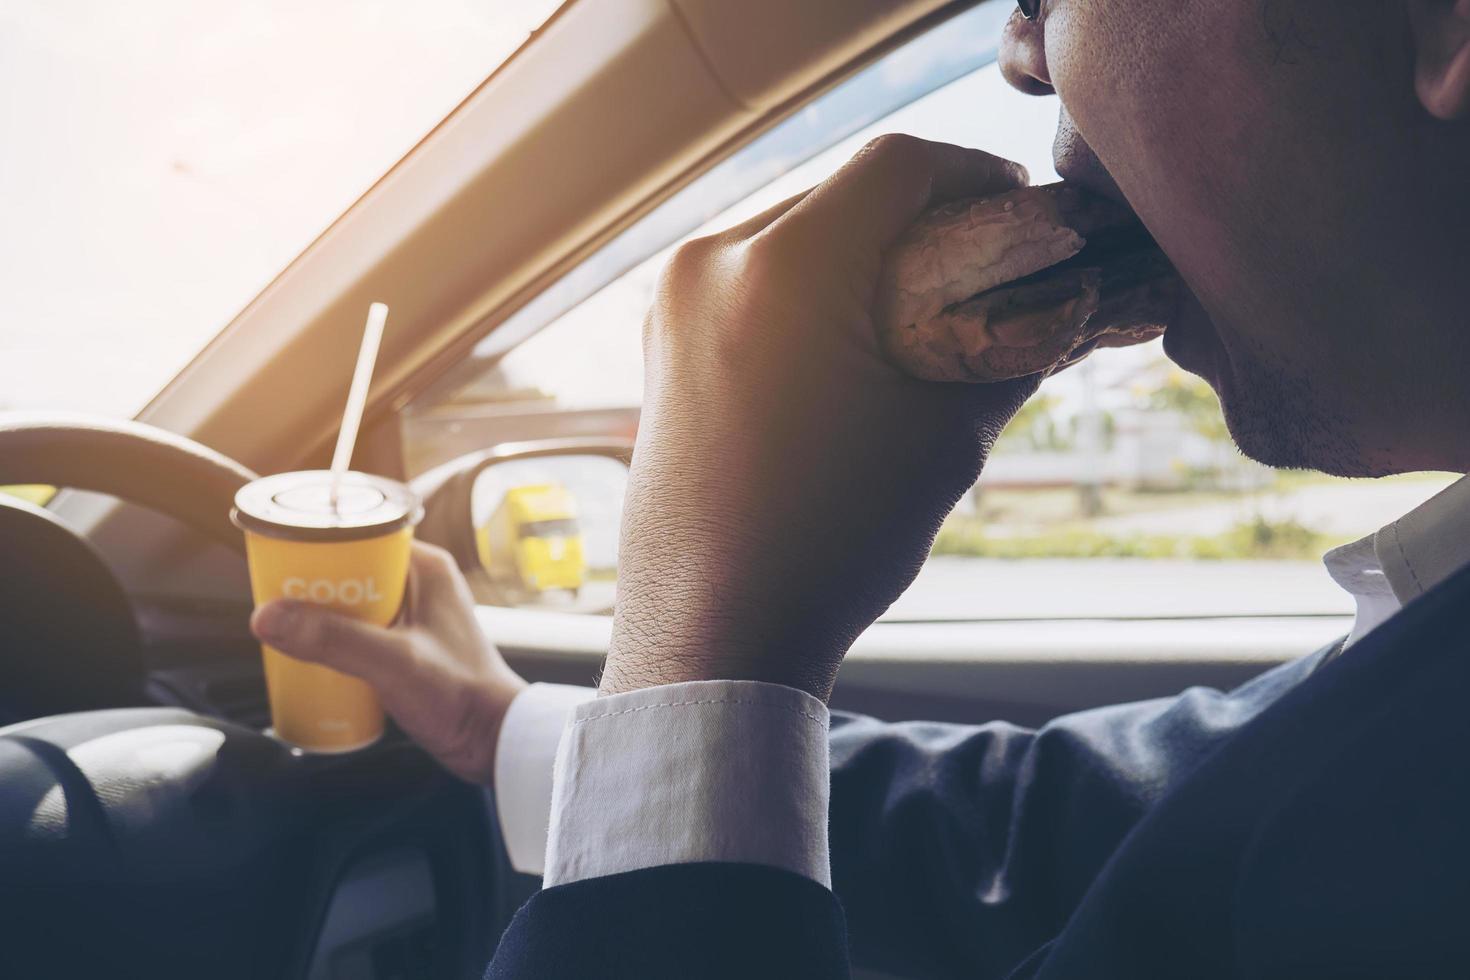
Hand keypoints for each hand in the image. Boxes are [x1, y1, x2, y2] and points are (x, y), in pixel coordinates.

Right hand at [250, 541, 525, 782]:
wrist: (493, 741)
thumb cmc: (460, 695)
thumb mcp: (394, 662)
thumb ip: (334, 640)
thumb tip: (266, 616)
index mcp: (424, 566)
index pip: (358, 536)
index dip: (315, 547)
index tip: (275, 565)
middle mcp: (418, 582)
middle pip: (347, 571)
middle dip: (308, 588)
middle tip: (270, 607)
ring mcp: (412, 615)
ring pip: (348, 604)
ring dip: (317, 618)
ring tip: (280, 633)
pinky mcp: (405, 646)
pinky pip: (357, 631)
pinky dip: (332, 641)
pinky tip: (307, 658)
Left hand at [604, 135, 1041, 701]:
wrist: (715, 633)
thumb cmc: (832, 541)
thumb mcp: (945, 438)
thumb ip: (1007, 349)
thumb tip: (1056, 308)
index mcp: (786, 266)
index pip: (898, 165)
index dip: (976, 178)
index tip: (1020, 214)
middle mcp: (713, 262)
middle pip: (842, 195)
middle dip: (921, 222)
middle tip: (983, 271)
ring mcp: (674, 304)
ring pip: (791, 235)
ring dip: (861, 258)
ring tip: (919, 319)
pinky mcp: (661, 345)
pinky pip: (749, 284)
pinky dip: (807, 294)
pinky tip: (850, 351)